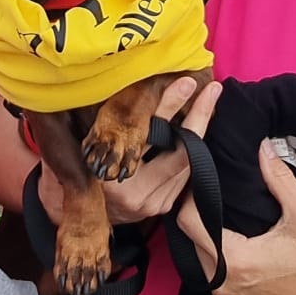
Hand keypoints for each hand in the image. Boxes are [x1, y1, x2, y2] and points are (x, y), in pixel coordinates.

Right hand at [37, 77, 222, 228]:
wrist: (85, 212)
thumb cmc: (82, 167)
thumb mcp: (87, 144)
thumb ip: (105, 124)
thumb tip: (127, 83)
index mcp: (109, 176)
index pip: (147, 135)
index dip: (168, 106)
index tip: (185, 82)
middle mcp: (135, 194)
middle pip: (179, 151)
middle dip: (198, 116)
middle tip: (212, 88)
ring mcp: (152, 203)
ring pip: (188, 163)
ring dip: (200, 130)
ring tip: (210, 99)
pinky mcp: (163, 205)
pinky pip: (186, 173)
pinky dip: (194, 147)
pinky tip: (200, 124)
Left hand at [175, 140, 295, 294]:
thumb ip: (280, 179)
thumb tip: (263, 148)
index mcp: (234, 261)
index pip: (188, 221)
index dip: (191, 197)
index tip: (201, 179)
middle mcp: (221, 283)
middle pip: (188, 238)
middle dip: (195, 212)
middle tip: (208, 189)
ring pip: (196, 255)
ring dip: (202, 233)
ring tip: (216, 210)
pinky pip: (209, 271)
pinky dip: (213, 253)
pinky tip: (227, 237)